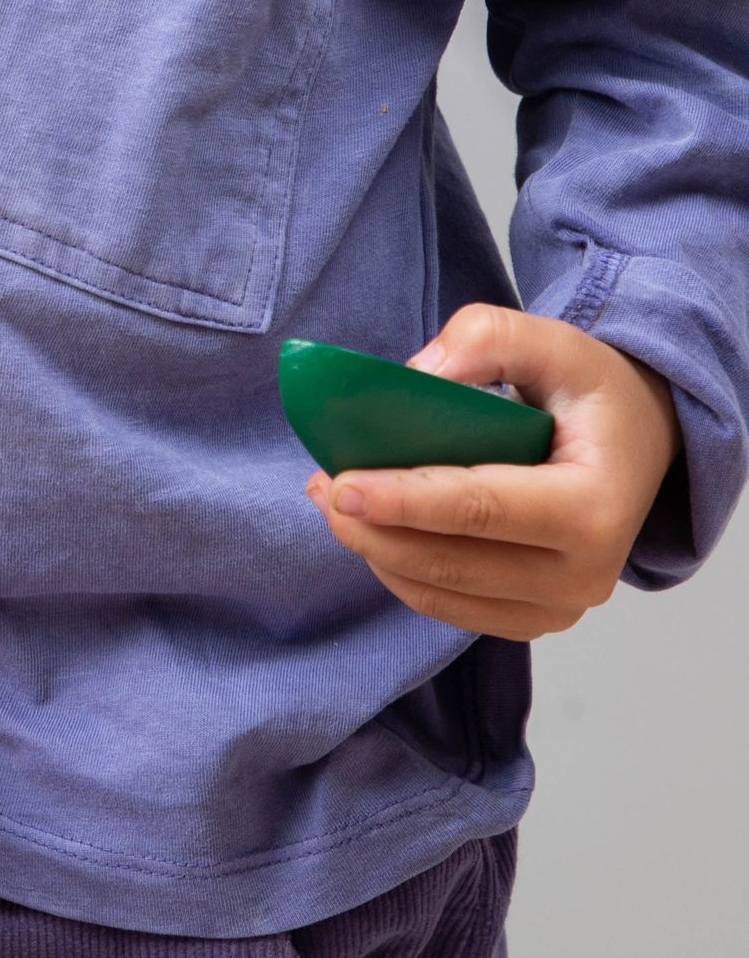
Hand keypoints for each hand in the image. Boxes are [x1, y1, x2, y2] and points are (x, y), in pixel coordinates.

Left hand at [304, 305, 683, 639]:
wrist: (639, 442)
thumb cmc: (595, 394)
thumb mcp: (555, 341)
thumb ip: (485, 339)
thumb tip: (413, 378)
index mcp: (594, 509)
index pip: (481, 511)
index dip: (405, 502)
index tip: (340, 485)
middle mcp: (584, 574)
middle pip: (453, 562)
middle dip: (374, 530)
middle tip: (319, 487)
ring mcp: (560, 607)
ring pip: (444, 594)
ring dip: (377, 553)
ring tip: (329, 502)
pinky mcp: (534, 618)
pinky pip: (452, 608)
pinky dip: (402, 573)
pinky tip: (371, 533)